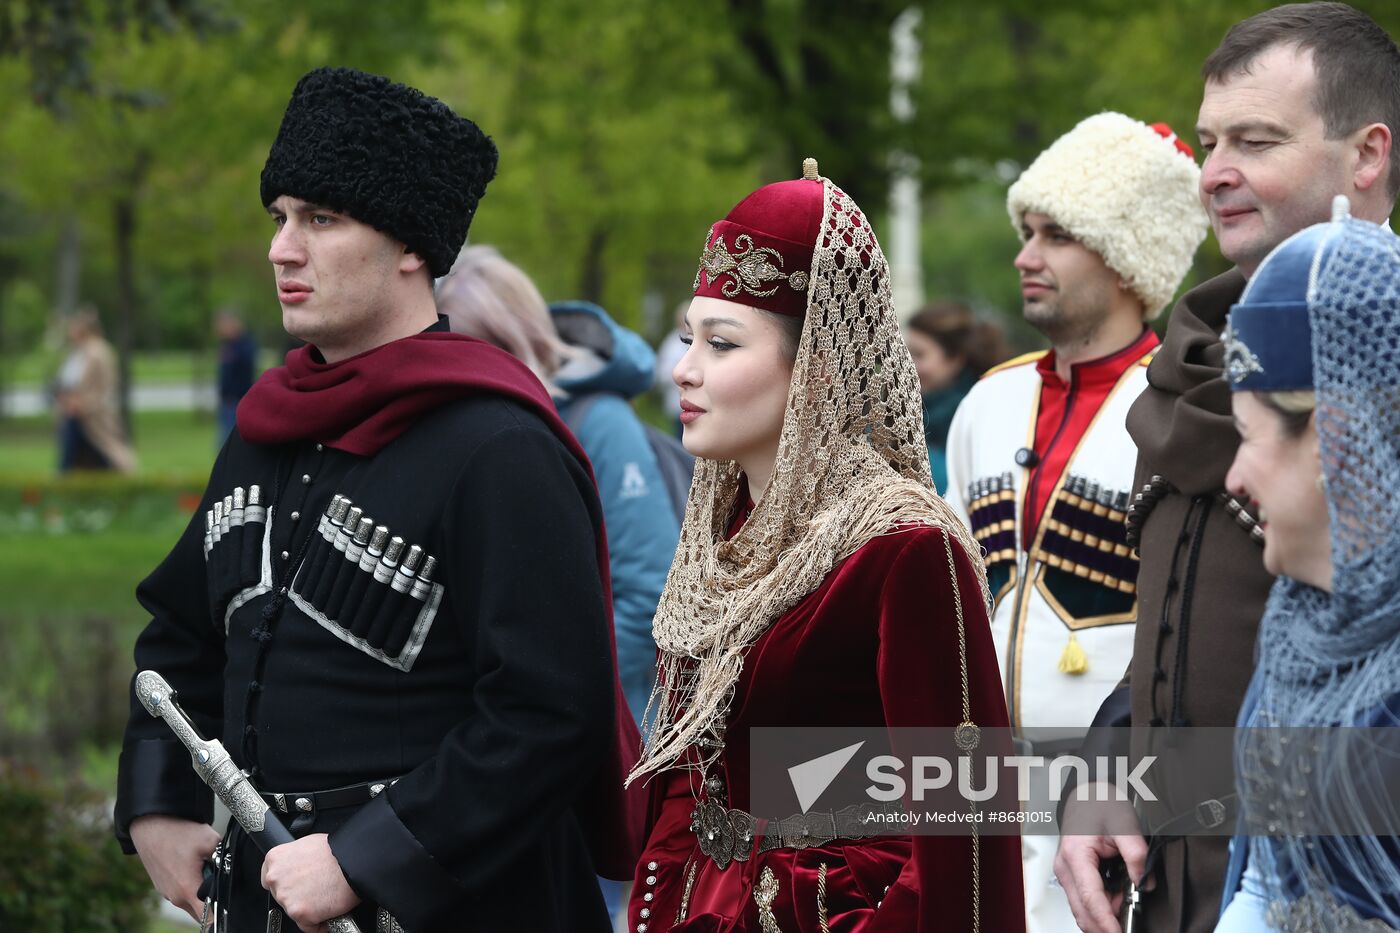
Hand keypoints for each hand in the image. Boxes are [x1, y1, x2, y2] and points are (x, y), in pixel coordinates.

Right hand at [128, 814, 220, 921]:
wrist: (150, 823)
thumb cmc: (177, 832)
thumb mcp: (210, 841)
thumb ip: (224, 859)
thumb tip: (231, 867)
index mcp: (187, 890)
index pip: (208, 918)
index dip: (222, 916)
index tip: (229, 909)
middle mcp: (175, 897)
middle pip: (200, 912)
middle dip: (213, 902)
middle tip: (220, 882)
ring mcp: (166, 892)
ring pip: (190, 903)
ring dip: (201, 893)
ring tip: (206, 871)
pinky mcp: (162, 886)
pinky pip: (180, 894)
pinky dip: (190, 887)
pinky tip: (194, 868)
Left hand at [261, 833, 359, 931]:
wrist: (354, 860)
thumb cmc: (337, 850)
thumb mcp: (308, 844)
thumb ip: (295, 859)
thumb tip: (298, 867)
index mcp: (276, 859)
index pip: (269, 879)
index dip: (285, 883)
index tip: (294, 885)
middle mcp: (276, 878)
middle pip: (280, 896)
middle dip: (296, 896)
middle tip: (315, 890)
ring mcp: (286, 897)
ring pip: (293, 911)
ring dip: (307, 908)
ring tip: (325, 898)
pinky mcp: (300, 913)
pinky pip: (308, 926)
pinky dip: (318, 924)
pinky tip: (328, 911)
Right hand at [1054, 785, 1151, 932]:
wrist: (1086, 793)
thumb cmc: (1097, 803)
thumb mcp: (1124, 823)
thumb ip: (1136, 854)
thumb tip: (1143, 882)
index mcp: (1075, 856)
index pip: (1091, 899)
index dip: (1106, 922)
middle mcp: (1065, 868)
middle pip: (1082, 911)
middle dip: (1104, 926)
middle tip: (1127, 928)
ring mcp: (1066, 873)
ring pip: (1082, 909)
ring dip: (1105, 915)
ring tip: (1127, 902)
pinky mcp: (1072, 875)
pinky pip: (1084, 900)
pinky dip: (1102, 906)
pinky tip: (1118, 898)